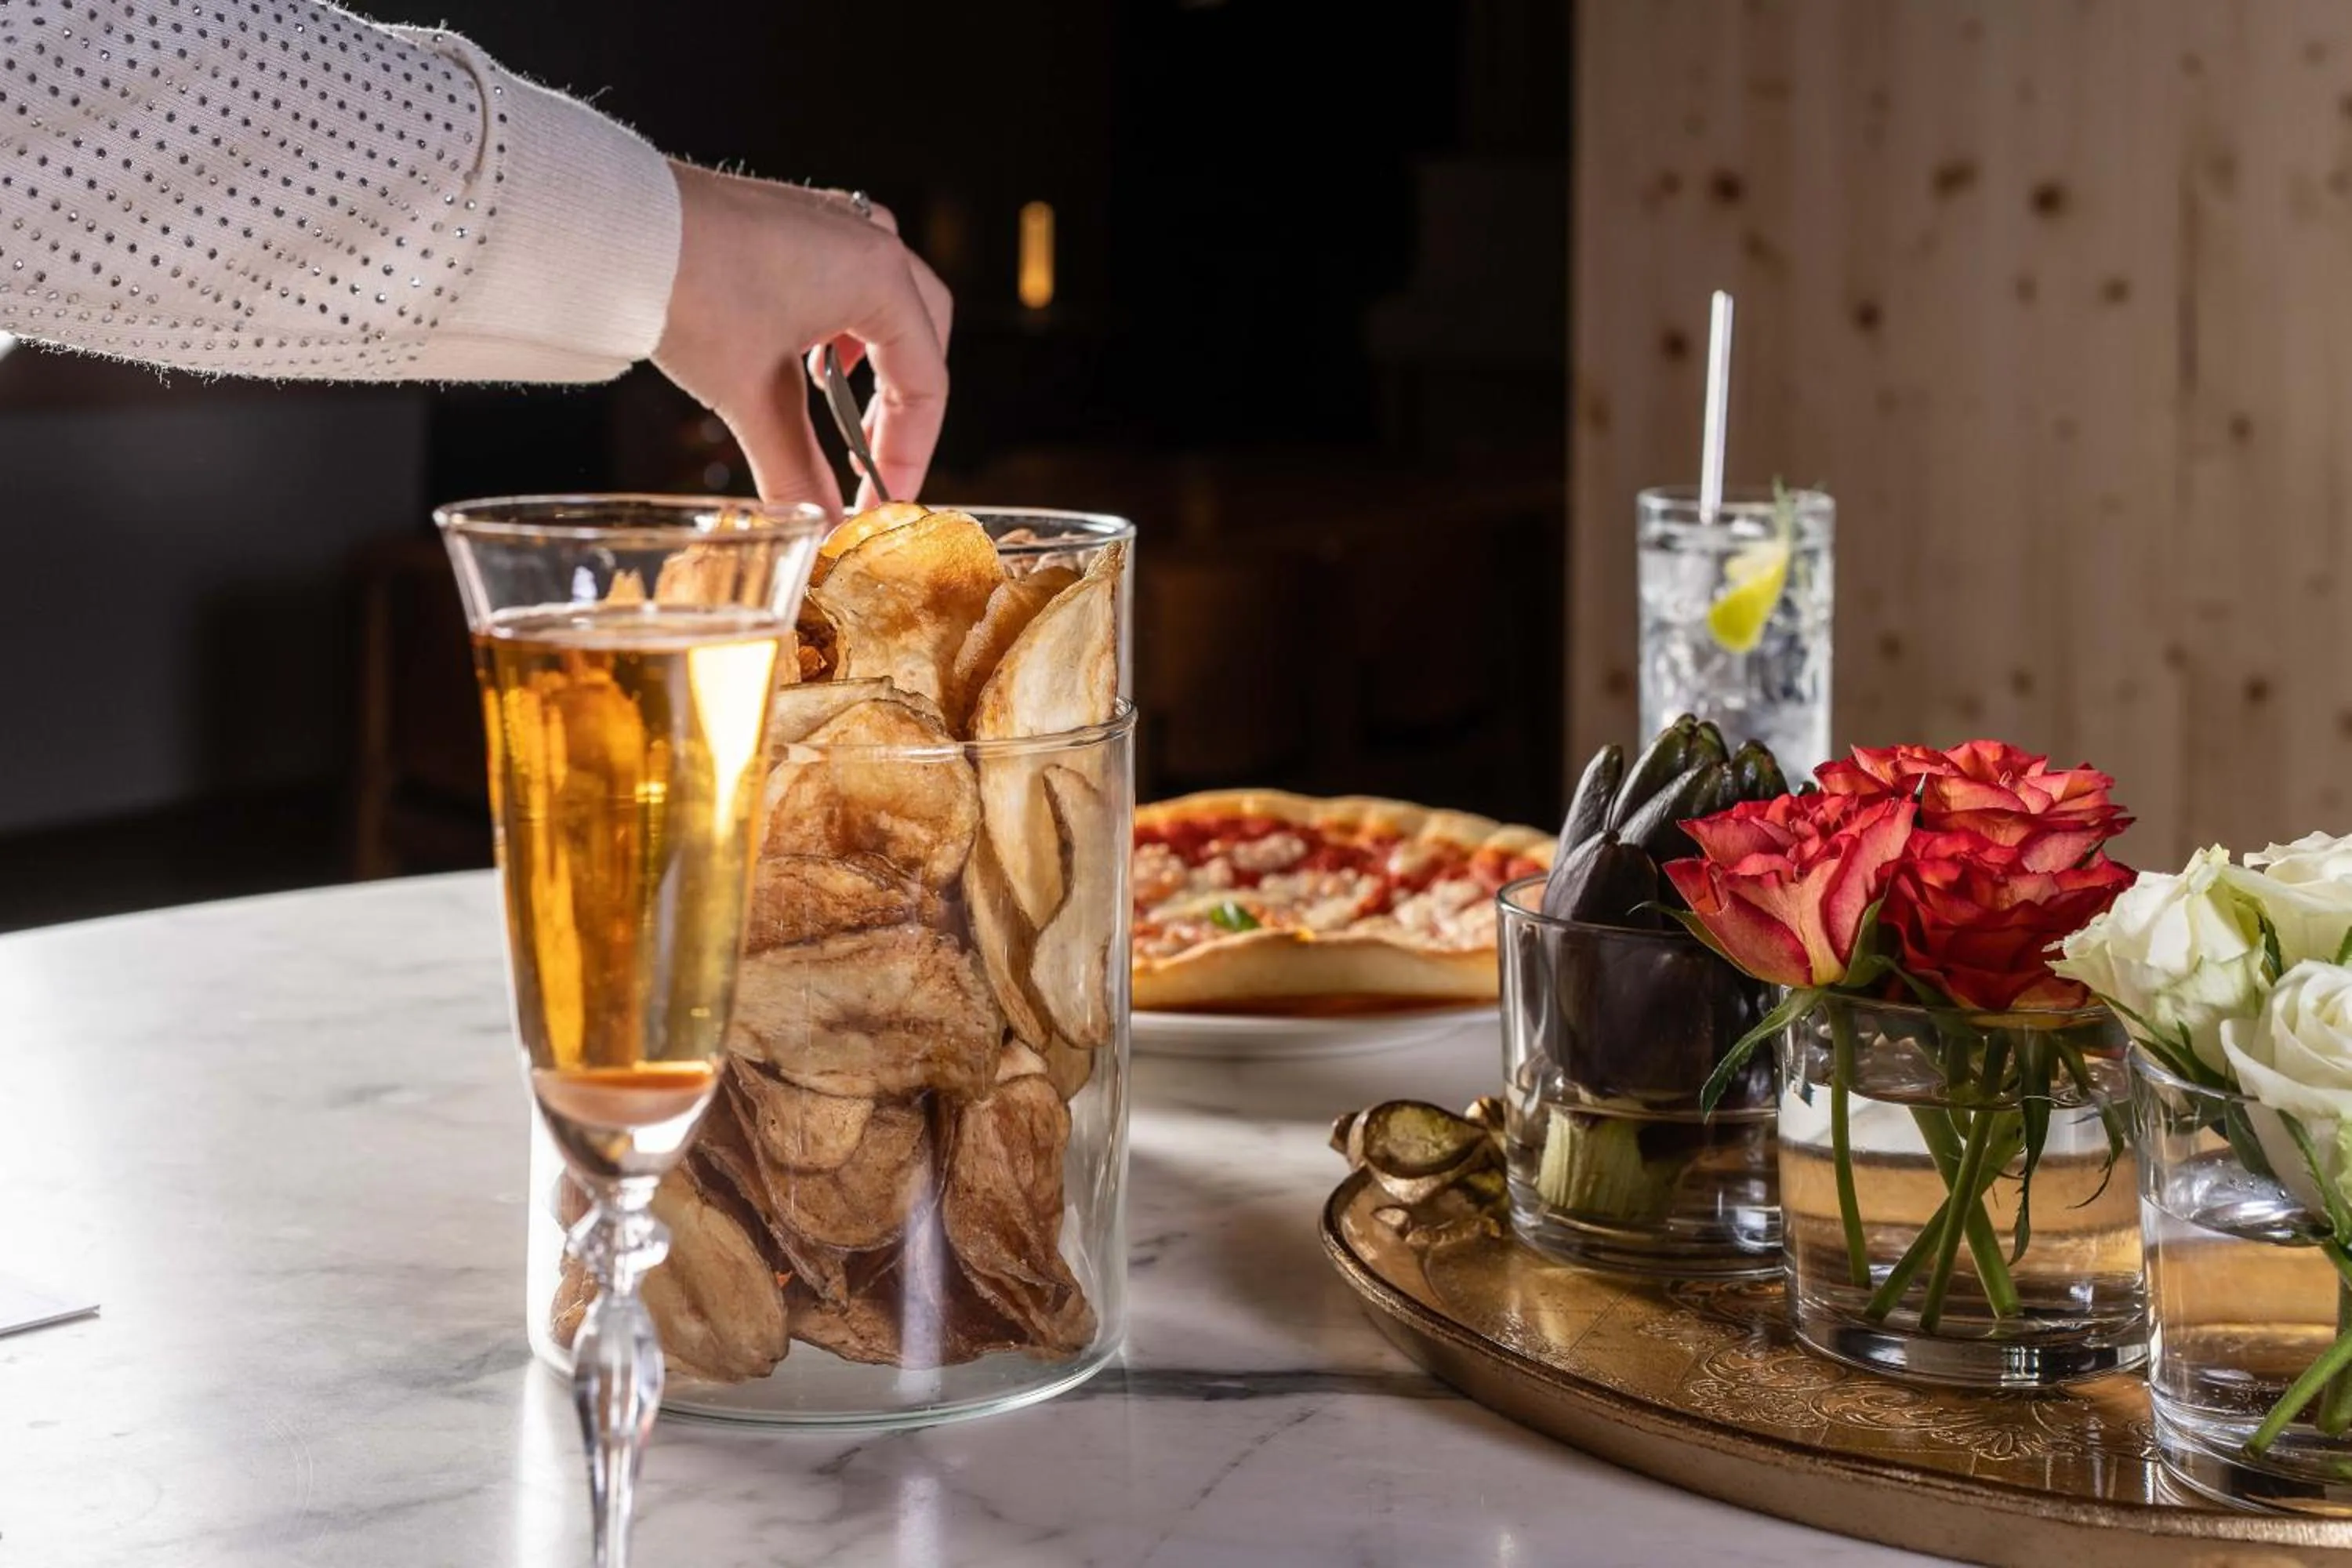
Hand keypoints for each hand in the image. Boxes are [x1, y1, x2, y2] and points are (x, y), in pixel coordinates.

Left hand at [653, 162, 951, 509]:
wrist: (610, 222)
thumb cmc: (688, 286)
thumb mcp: (751, 394)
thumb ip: (796, 468)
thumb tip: (819, 523)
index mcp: (880, 276)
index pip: (925, 383)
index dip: (907, 453)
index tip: (881, 499)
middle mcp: (866, 239)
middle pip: (920, 336)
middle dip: (901, 406)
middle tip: (868, 459)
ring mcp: (827, 222)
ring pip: (886, 302)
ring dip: (873, 362)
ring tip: (837, 408)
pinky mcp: (789, 220)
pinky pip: (843, 277)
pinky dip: (837, 326)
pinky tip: (801, 353)